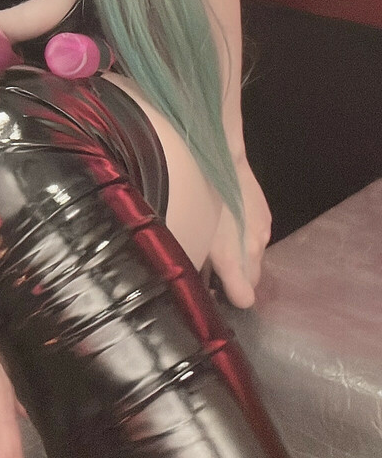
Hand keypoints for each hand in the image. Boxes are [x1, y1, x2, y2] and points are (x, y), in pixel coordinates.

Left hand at [208, 154, 271, 307]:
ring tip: (223, 240)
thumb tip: (200, 282)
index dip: (230, 295)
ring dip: (243, 255)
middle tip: (216, 265)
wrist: (219, 160)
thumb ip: (198, 262)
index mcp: (232, 258)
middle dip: (237, 276)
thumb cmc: (196, 200)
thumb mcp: (191, 235)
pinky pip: (259, 238)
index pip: (244, 296)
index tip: (216, 290)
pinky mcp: (266, 217)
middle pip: (252, 278)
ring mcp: (263, 232)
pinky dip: (248, 237)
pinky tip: (233, 223)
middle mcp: (254, 249)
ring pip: (256, 257)